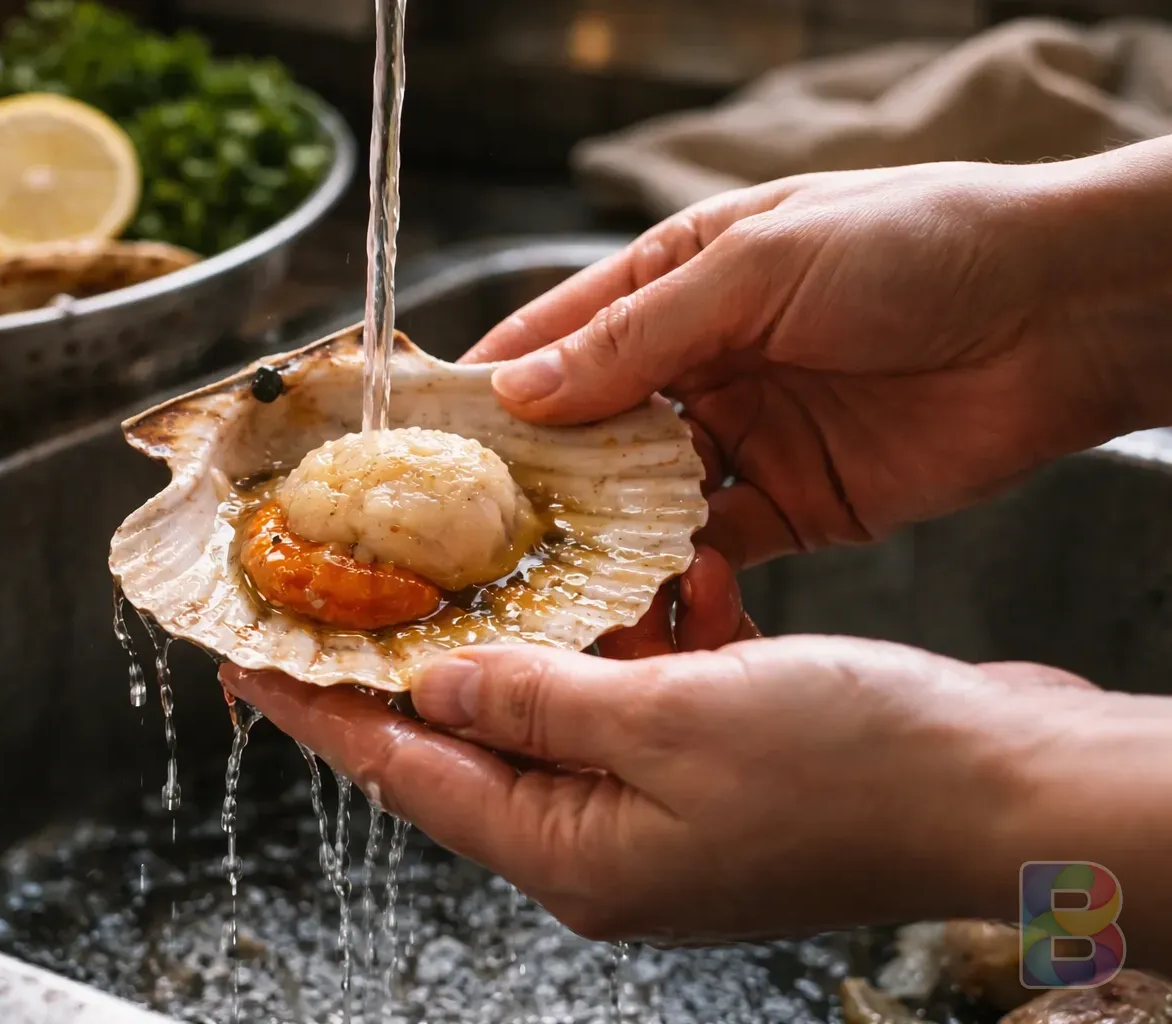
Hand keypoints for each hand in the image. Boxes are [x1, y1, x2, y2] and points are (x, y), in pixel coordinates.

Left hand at [222, 625, 1122, 945]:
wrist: (1008, 788)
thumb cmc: (852, 769)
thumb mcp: (670, 721)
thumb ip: (536, 699)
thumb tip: (435, 681)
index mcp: (573, 852)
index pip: (407, 770)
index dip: (323, 711)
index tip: (251, 660)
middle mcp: (607, 839)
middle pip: (476, 735)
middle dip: (426, 654)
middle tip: (364, 580)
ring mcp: (666, 805)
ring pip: (567, 702)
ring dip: (558, 629)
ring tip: (531, 552)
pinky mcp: (722, 765)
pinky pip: (652, 692)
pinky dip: (656, 633)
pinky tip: (687, 574)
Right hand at [465, 143, 1171, 566]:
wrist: (1065, 312)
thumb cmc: (916, 246)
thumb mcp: (757, 266)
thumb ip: (638, 335)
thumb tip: (521, 388)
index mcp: (675, 282)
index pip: (554, 339)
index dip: (487, 391)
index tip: (422, 446)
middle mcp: (697, 364)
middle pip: (585, 433)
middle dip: (528, 482)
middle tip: (462, 539)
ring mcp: (743, 439)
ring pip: (638, 501)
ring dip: (595, 538)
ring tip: (534, 585)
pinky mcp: (794, 507)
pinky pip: (712, 549)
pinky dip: (676, 575)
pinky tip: (638, 599)